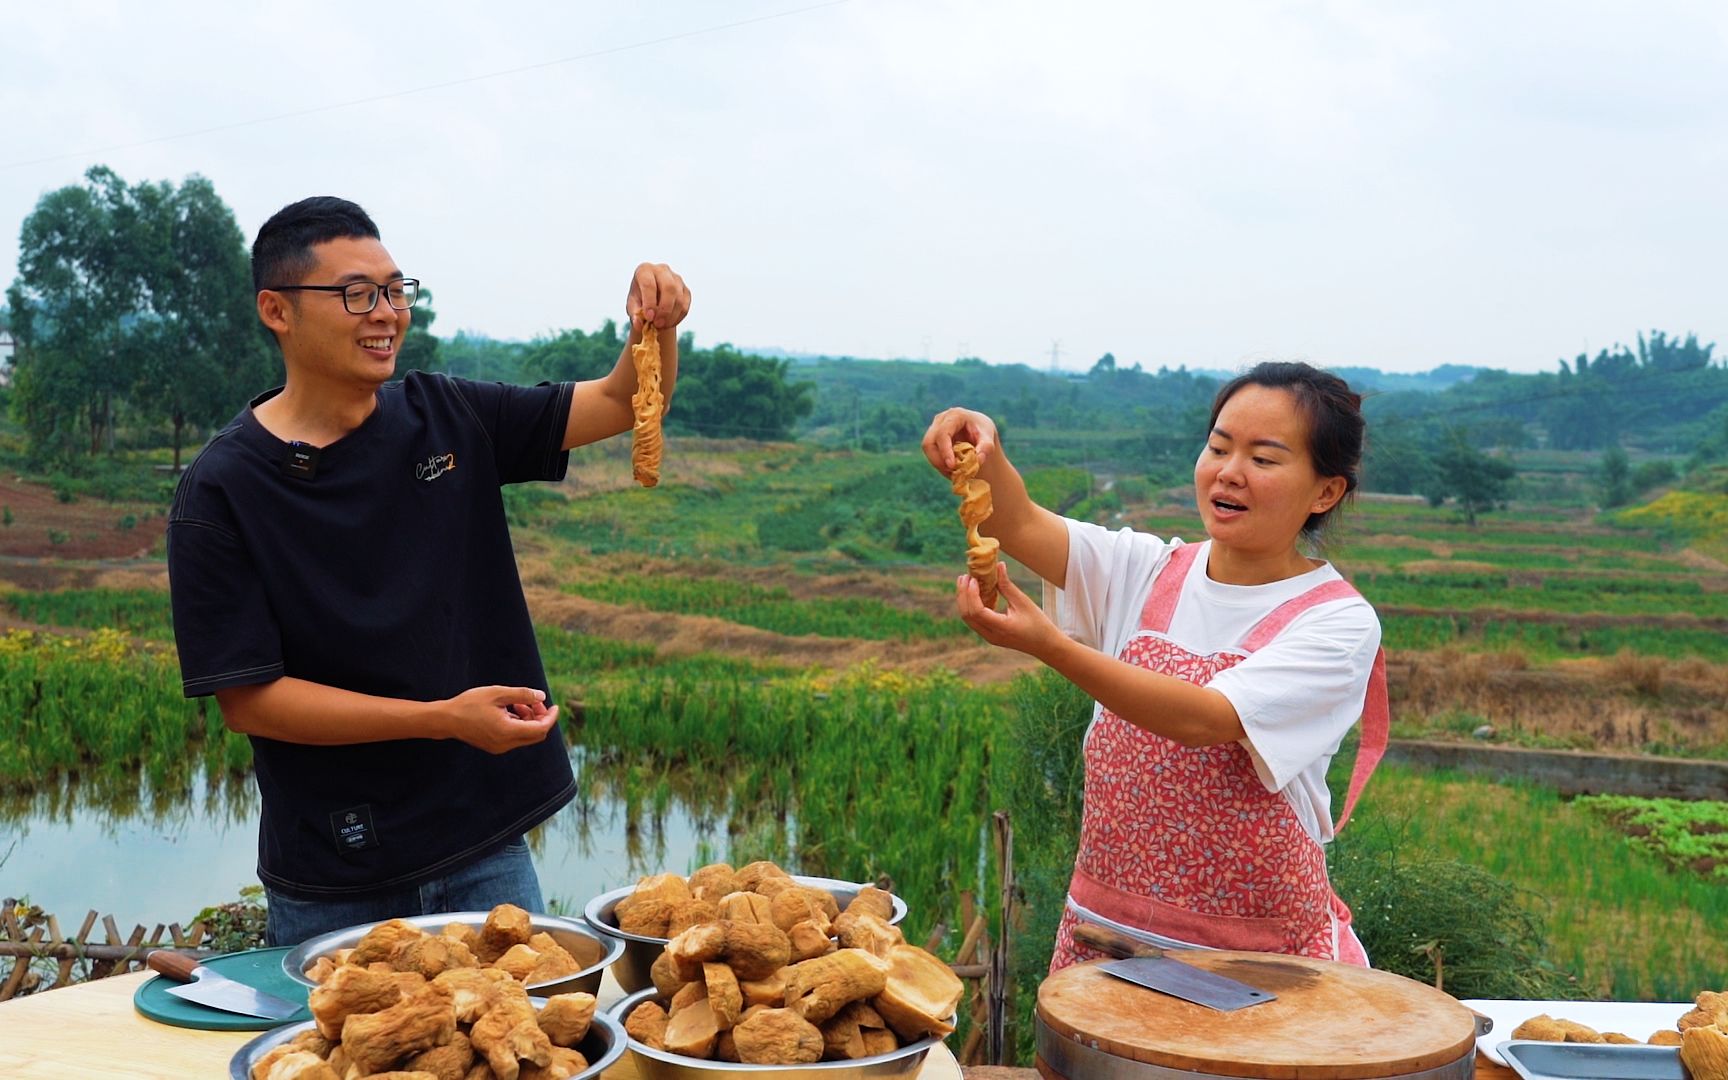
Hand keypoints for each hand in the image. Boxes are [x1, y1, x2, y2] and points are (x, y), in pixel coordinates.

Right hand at [443, 685, 559, 754]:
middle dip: (540, 717)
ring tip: (519, 702)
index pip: (540, 729)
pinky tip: (511, 710)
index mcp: (508, 731)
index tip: (554, 706)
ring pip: (525, 736)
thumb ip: (522, 694)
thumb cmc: (470, 703)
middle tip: (534, 700)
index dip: (551, 717)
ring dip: (529, 719)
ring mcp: (500, 747)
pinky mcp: (494, 746)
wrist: (446, 719)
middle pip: (536, 735)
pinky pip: (515, 737)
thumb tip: (541, 696)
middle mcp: (506, 743)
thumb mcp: (497, 693)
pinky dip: (519, 724)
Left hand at [627, 263, 691, 333]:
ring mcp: (676, 279)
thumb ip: (634, 315)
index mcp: (645, 270)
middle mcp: (662, 270)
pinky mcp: (685, 289)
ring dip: (671, 316)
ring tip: (661, 326)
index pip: (649, 284)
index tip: (649, 317)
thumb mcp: (632, 306)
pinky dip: (678, 318)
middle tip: (657, 324)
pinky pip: (685, 306)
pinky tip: (668, 323)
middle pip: (669, 288)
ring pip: (679, 298)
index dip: (650, 302)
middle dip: (664, 309)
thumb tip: (639, 324)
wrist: (651, 299)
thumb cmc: (639, 300)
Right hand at [921, 407, 999, 475]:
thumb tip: (978, 460)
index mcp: (955, 415)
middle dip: (938, 460)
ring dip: (938, 464)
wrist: (979, 431)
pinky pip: (930, 453)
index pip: (943, 433)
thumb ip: (986, 448)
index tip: (952, 466)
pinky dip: (940, 464)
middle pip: (929, 442)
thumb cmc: (984, 433)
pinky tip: (951, 470)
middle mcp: (941, 419)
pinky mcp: (932, 437)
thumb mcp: (989, 439)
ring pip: (927, 449)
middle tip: (952, 473)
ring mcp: (934, 428)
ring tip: (954, 472)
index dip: (945, 451)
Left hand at [956, 564, 1061, 658]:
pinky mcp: (990, 636)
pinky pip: (975, 620)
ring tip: (966, 582)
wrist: (1045, 645)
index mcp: (1001, 628)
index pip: (977, 611)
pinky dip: (971, 606)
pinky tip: (975, 593)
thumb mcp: (1023, 602)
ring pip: (968, 619)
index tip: (973, 579)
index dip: (971, 594)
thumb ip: (1007, 585)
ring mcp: (989, 637)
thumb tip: (999, 565)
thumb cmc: (1038, 623)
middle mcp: (991, 635)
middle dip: (963, 595)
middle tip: (964, 576)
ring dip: (965, 600)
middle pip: (967, 615)